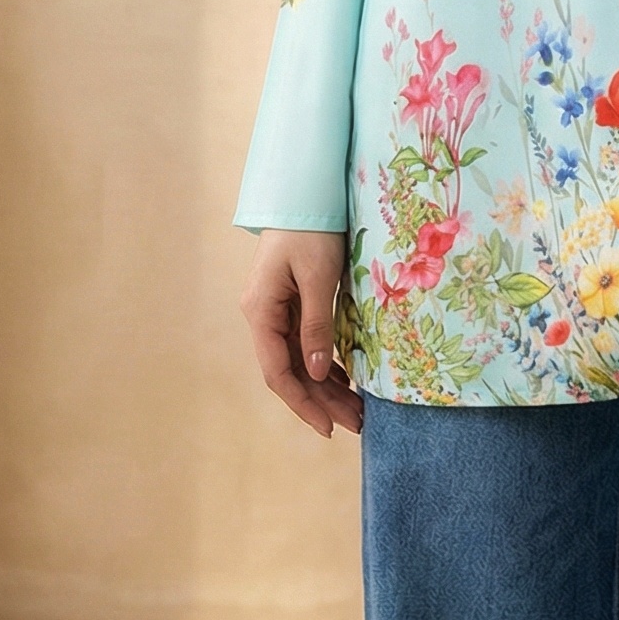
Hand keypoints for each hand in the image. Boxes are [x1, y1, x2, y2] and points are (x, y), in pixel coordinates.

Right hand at [241, 229, 361, 436]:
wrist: (305, 191)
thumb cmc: (311, 228)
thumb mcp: (319, 277)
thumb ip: (316, 325)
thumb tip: (319, 373)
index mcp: (261, 311)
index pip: (278, 372)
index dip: (303, 403)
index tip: (328, 428)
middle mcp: (263, 315)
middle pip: (290, 370)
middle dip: (322, 401)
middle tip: (357, 424)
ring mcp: (276, 309)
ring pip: (299, 359)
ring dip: (326, 386)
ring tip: (357, 410)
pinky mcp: (291, 302)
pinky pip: (306, 342)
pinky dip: (326, 362)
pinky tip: (346, 379)